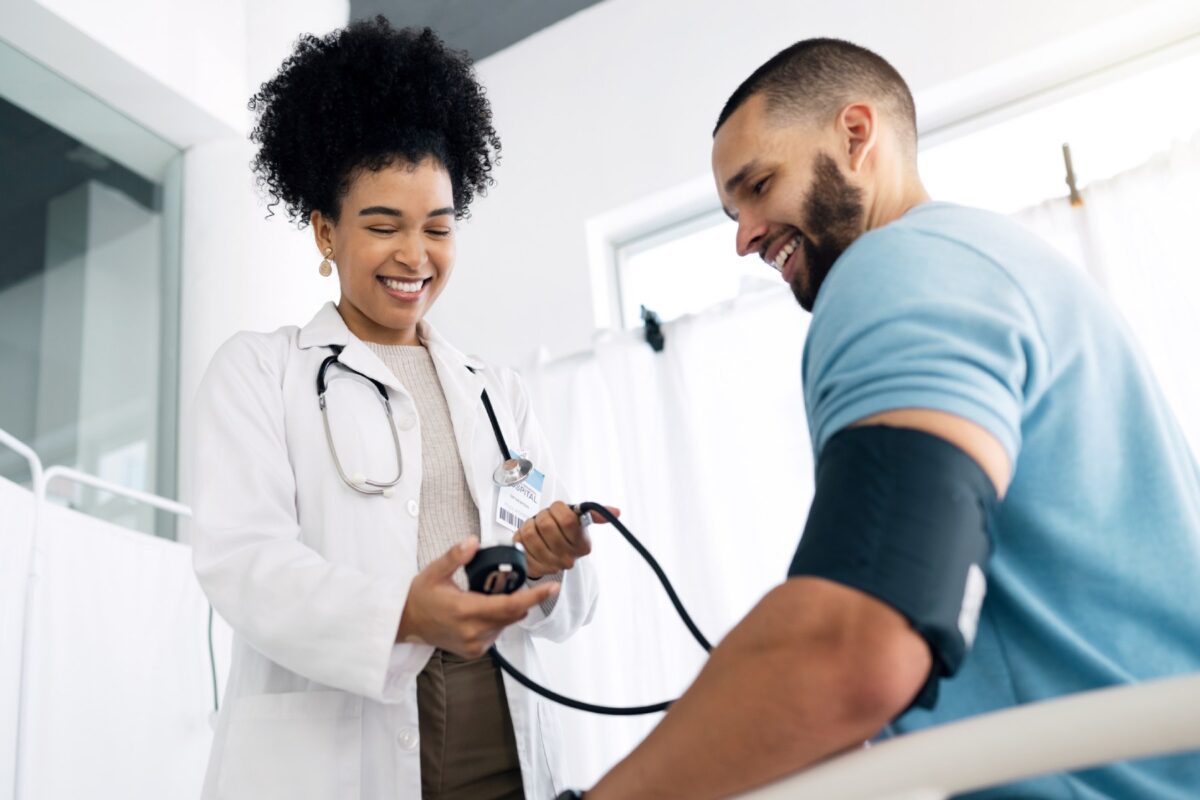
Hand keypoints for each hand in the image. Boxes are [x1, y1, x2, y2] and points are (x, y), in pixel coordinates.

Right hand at [396, 538, 559, 657]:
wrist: (405, 624)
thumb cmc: (419, 597)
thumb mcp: (434, 571)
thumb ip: (455, 556)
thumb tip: (473, 542)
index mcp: (465, 610)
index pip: (509, 605)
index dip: (533, 597)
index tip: (552, 588)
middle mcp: (473, 631)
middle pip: (513, 615)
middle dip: (523, 599)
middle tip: (520, 583)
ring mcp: (475, 644)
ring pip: (506, 624)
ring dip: (508, 609)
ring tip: (489, 595)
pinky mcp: (474, 651)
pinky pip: (497, 632)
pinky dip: (498, 619)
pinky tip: (483, 609)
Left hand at [512, 501, 619, 578]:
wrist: (547, 555)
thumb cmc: (562, 533)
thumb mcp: (578, 521)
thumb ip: (594, 514)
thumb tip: (617, 512)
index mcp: (583, 546)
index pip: (567, 519)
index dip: (557, 509)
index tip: (557, 511)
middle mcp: (568, 559)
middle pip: (547, 524)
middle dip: (543, 516)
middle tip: (545, 519)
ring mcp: (548, 565)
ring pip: (530, 532)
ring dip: (530, 525)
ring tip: (536, 529)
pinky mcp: (531, 568)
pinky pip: (519, 543)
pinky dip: (520, 536)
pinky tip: (527, 539)